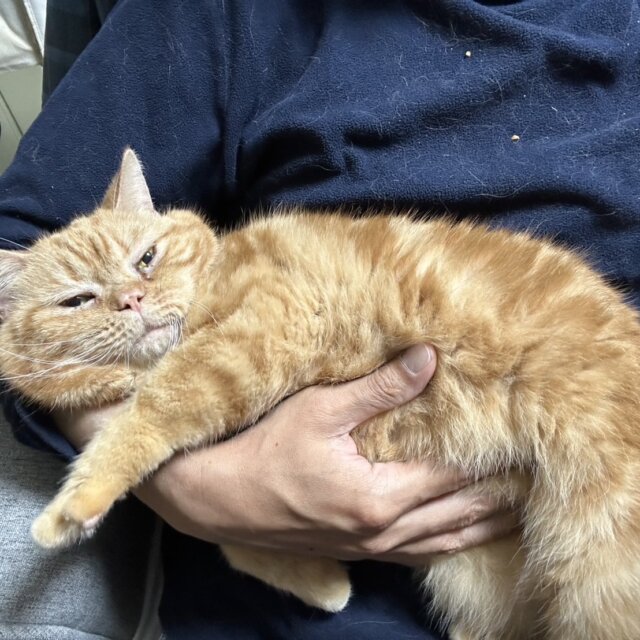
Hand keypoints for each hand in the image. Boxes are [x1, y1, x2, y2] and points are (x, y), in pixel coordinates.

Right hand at [55, 345, 517, 565]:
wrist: (214, 497)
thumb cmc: (264, 447)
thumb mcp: (321, 408)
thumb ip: (379, 388)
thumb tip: (429, 359)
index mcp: (379, 495)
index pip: (454, 473)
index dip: (489, 455)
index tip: (519, 438)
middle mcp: (383, 531)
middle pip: (460, 513)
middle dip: (499, 495)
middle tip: (532, 475)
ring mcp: (371, 548)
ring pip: (445, 541)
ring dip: (483, 525)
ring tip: (516, 511)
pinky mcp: (356, 551)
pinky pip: (418, 555)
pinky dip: (450, 544)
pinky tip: (461, 537)